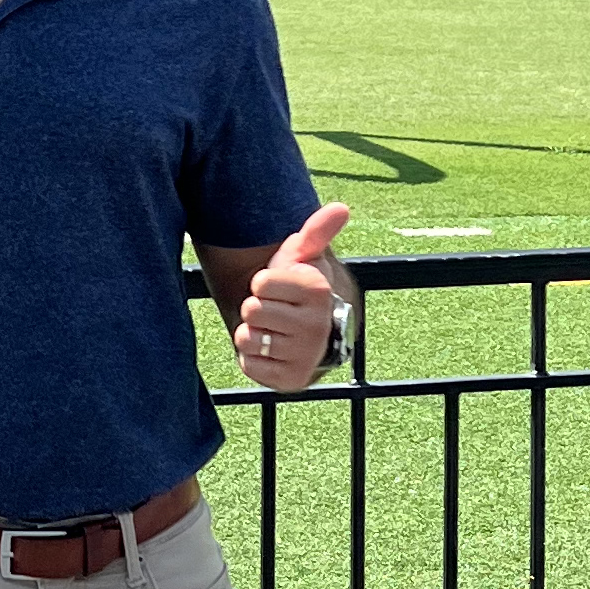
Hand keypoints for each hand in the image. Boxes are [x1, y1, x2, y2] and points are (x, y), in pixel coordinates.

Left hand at [233, 202, 350, 391]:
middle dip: (256, 309)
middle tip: (275, 310)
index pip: (260, 283)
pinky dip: (253, 358)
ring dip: (252, 333)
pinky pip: (249, 365)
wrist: (306, 335)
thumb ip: (316, 232)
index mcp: (318, 290)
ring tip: (272, 330)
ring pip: (248, 338)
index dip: (262, 283)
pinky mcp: (291, 381)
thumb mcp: (304, 257)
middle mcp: (317, 325)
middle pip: (252, 310)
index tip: (279, 288)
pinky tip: (270, 352)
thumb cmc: (297, 289)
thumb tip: (341, 207)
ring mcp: (306, 356)